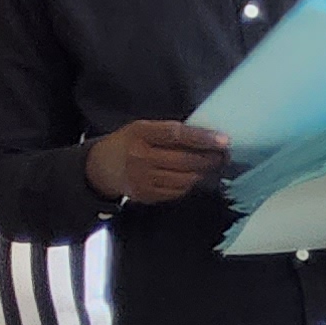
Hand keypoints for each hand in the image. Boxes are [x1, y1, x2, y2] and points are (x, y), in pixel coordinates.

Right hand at [84, 121, 231, 203]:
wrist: (101, 167)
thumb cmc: (128, 143)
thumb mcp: (143, 129)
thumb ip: (169, 132)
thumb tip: (207, 137)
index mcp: (139, 134)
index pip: (176, 135)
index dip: (202, 138)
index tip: (224, 141)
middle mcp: (140, 157)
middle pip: (185, 160)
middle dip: (210, 159)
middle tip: (224, 155)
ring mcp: (143, 179)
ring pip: (185, 178)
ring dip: (203, 172)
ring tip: (210, 165)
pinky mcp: (146, 195)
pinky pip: (178, 191)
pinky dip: (190, 184)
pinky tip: (192, 176)